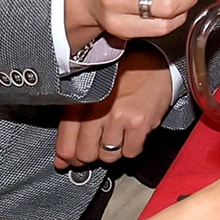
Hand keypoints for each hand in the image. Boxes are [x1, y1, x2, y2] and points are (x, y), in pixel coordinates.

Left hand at [55, 44, 177, 168]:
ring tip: (120, 132)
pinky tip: (134, 132)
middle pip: (85, 154)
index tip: (71, 160)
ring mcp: (118, 116)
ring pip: (108, 156)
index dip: (68, 157)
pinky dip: (132, 147)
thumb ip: (74, 123)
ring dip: (114, 150)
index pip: (65, 144)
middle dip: (92, 154)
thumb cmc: (125, 73)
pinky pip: (130, 152)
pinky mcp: (139, 123)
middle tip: (100, 144)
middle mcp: (97, 108)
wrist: (156, 60)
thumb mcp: (93, 91)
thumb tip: (62, 159)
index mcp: (81, 99)